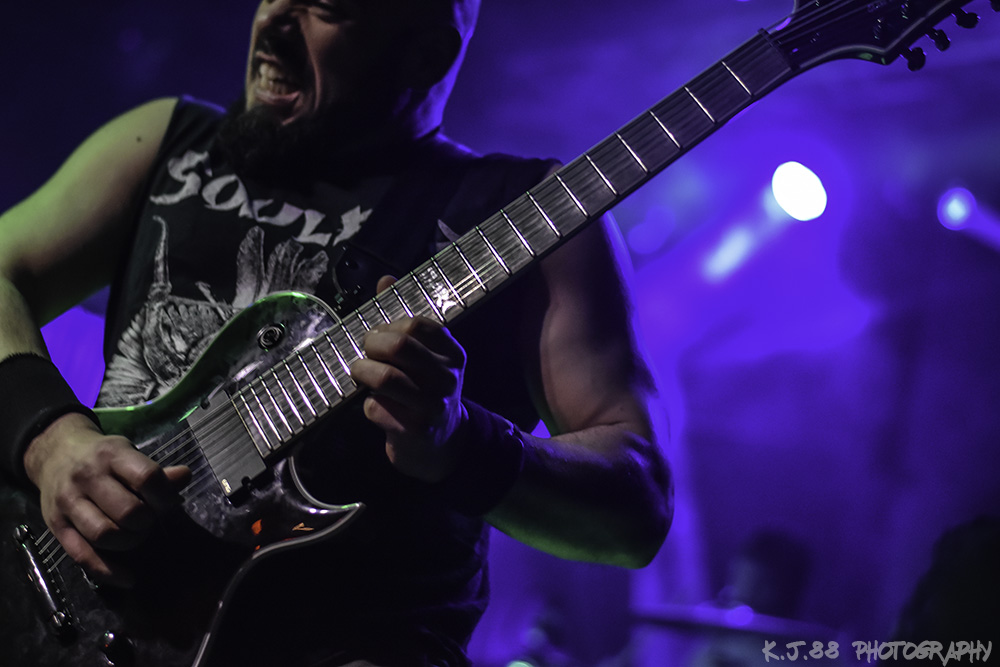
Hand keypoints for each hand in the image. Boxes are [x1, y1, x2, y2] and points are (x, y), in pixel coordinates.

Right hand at [23, 412, 189, 585]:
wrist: (54, 455)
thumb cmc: (101, 457)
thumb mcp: (128, 453)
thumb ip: (156, 471)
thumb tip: (185, 476)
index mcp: (112, 455)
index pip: (147, 478)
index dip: (165, 496)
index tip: (168, 503)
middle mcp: (87, 477)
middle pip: (127, 511)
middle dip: (147, 522)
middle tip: (148, 520)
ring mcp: (69, 502)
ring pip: (104, 535)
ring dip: (129, 542)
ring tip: (135, 535)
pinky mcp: (56, 525)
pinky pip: (82, 556)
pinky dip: (108, 572)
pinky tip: (128, 578)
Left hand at [349, 276, 466, 482]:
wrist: (442, 444)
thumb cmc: (427, 391)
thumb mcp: (426, 356)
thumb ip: (404, 319)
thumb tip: (386, 280)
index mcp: (452, 353)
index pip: (416, 324)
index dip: (388, 325)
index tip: (379, 333)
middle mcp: (447, 377)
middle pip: (398, 346)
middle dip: (371, 344)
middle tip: (364, 351)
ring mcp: (432, 405)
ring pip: (385, 378)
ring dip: (362, 372)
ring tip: (360, 373)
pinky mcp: (415, 430)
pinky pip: (376, 408)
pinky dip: (367, 405)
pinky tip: (375, 406)